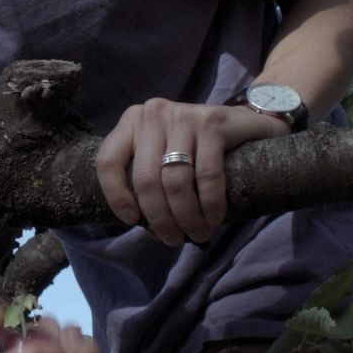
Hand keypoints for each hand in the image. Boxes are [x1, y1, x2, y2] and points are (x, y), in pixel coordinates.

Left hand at [95, 98, 289, 245]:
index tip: (132, 221)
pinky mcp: (213, 122)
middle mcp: (154, 114)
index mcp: (132, 121)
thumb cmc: (195, 148)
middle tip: (173, 239)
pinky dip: (210, 204)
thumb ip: (148, 180)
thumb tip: (143, 225)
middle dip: (160, 219)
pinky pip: (207, 175)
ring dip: (187, 217)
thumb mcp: (162, 155)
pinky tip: (214, 218)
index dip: (116, 196)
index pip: (108, 161)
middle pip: (146, 180)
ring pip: (175, 182)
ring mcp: (183, 116)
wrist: (244, 122)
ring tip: (197, 234)